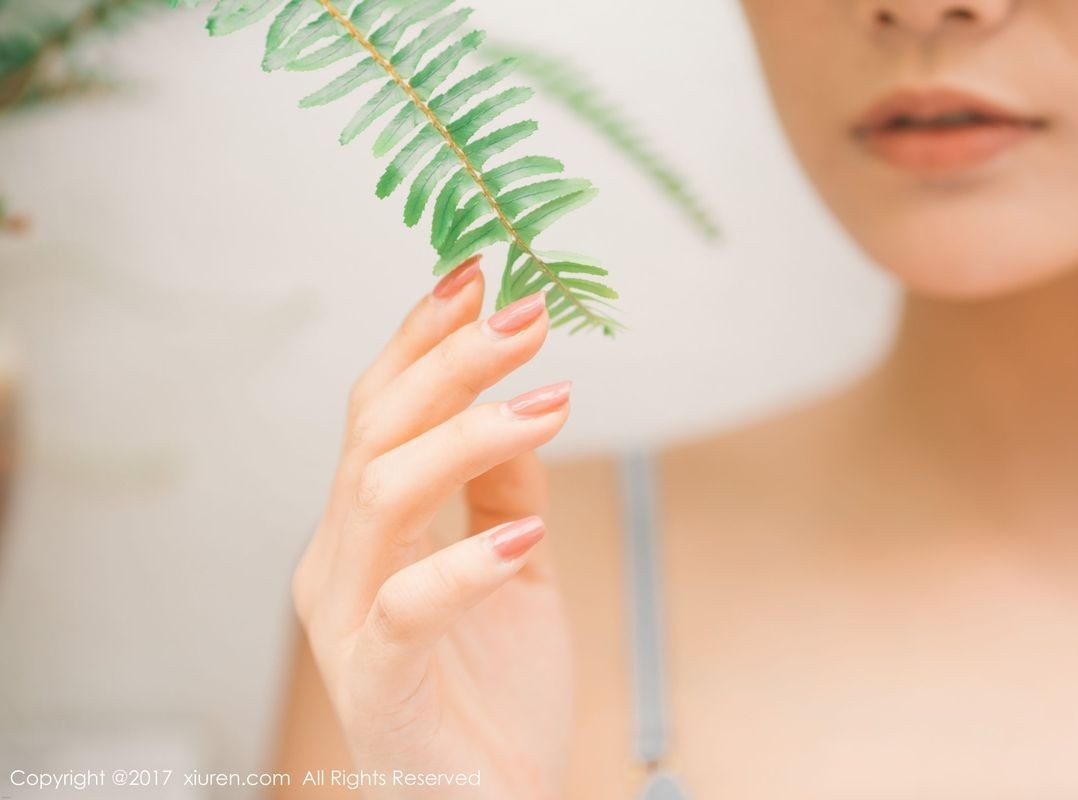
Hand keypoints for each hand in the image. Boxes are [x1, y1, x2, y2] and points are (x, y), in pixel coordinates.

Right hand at [291, 255, 573, 797]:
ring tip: (547, 401)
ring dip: (465, 435)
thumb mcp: (517, 569)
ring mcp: (349, 622)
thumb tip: (526, 402)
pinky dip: (467, 564)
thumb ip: (507, 492)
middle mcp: (341, 562)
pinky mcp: (378, 682)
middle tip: (525, 314)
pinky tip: (525, 538)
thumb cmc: (494, 694)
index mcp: (367, 529)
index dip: (423, 338)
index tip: (479, 274)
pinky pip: (408, 608)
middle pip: (376, 433)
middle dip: (449, 362)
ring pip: (380, 495)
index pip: (380, 411)